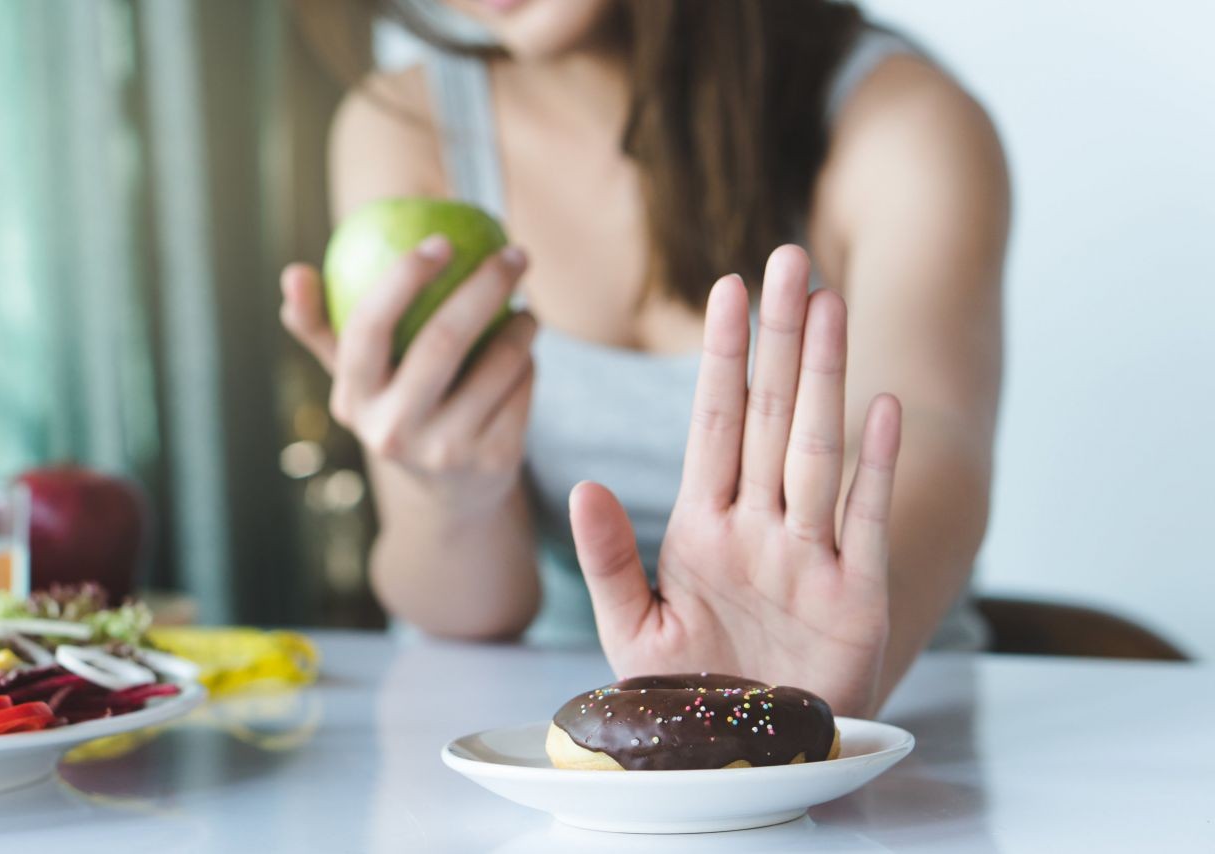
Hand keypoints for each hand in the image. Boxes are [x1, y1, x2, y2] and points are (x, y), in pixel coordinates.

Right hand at [279, 236, 536, 509]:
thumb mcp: (358, 380)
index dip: (403, 277)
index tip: (439, 242)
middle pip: (443, 340)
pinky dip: (529, 362)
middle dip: (485, 286)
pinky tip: (526, 354)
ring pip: (497, 362)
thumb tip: (293, 273)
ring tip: (524, 310)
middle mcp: (394, 430)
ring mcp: (445, 451)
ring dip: (521, 325)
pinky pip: (522, 387)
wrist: (451, 495)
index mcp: (354, 399)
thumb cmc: (399, 410)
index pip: (367, 327)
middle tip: (513, 255)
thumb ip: (322, 327)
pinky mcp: (493, 460)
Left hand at [569, 246, 901, 716]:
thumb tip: (582, 484)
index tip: (726, 290)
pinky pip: (866, 522)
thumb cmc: (691, 693)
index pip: (713, 423)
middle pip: (769, 416)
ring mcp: (810, 558)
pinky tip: (883, 407)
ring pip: (816, 449)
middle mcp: (761, 528)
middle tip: (788, 260)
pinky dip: (875, 469)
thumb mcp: (633, 629)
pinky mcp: (855, 599)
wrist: (747, 761)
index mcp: (704, 528)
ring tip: (829, 305)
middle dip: (777, 340)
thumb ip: (610, 557)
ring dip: (823, 379)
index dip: (721, 357)